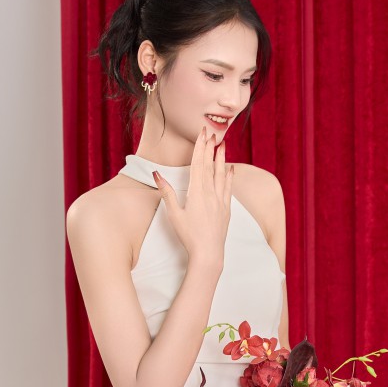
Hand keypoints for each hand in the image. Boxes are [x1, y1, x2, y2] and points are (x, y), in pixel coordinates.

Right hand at [151, 125, 232, 267]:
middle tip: (212, 133)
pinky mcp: (226, 209)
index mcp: (197, 192)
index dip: (200, 147)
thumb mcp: (174, 214)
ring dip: (222, 158)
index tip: (202, 134)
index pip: (199, 164)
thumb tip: (156, 174)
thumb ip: (167, 192)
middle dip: (210, 148)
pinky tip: (230, 169)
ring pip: (222, 174)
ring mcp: (221, 201)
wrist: (209, 254)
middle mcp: (211, 193)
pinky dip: (229, 176)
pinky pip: (228, 188)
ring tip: (223, 145)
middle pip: (210, 166)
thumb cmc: (189, 236)